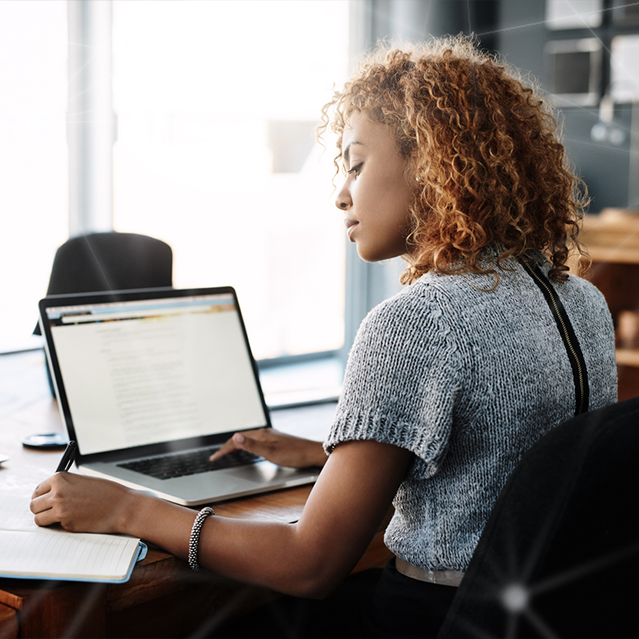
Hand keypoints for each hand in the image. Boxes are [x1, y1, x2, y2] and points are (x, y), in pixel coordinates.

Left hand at [30, 472, 136, 533]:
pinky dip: (60, 525)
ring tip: (59, 517)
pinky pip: (54, 526)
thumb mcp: (83, 481)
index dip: (41, 496)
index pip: (38, 490)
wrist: (122, 506)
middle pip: (34, 505)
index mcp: (60, 478)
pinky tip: (74, 519)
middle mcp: (57, 493)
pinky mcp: (66, 524)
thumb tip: (49, 494)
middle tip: (51, 510)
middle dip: (41, 508)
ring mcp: (60, 509)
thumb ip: (65, 485)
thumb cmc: (107, 492)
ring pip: (38, 518)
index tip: (45, 500)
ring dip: (46, 519)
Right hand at [210, 428, 326, 468]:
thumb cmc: (294, 454)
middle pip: (240, 439)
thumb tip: (235, 437)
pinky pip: (255, 442)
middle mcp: (265, 433)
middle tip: (217, 456)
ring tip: (228, 453)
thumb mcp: (270, 452)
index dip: (223, 450)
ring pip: (248, 440)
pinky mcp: (276, 441)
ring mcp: (271, 436)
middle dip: (227, 447)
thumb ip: (252, 446)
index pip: (236, 441)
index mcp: (261, 434)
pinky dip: (246, 447)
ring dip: (236, 446)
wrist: (312, 453)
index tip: (213, 459)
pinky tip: (250, 452)